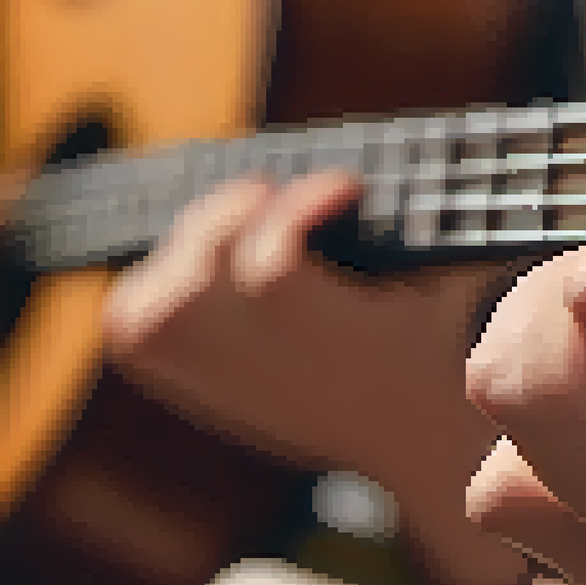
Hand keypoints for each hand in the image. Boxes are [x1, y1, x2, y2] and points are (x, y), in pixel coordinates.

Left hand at [102, 170, 526, 584]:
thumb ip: (433, 221)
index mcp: (335, 348)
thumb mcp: (451, 275)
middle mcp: (268, 372)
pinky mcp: (200, 386)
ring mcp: (224, 384)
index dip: (298, 205)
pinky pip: (134, 332)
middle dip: (226, 219)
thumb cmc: (435, 337)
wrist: (413, 434)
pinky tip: (205, 267)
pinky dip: (150, 287)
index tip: (347, 185)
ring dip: (183, 250)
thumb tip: (433, 150)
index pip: (269, 268)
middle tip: (275, 196)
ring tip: (235, 228)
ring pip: (150, 310)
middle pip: (190, 287)